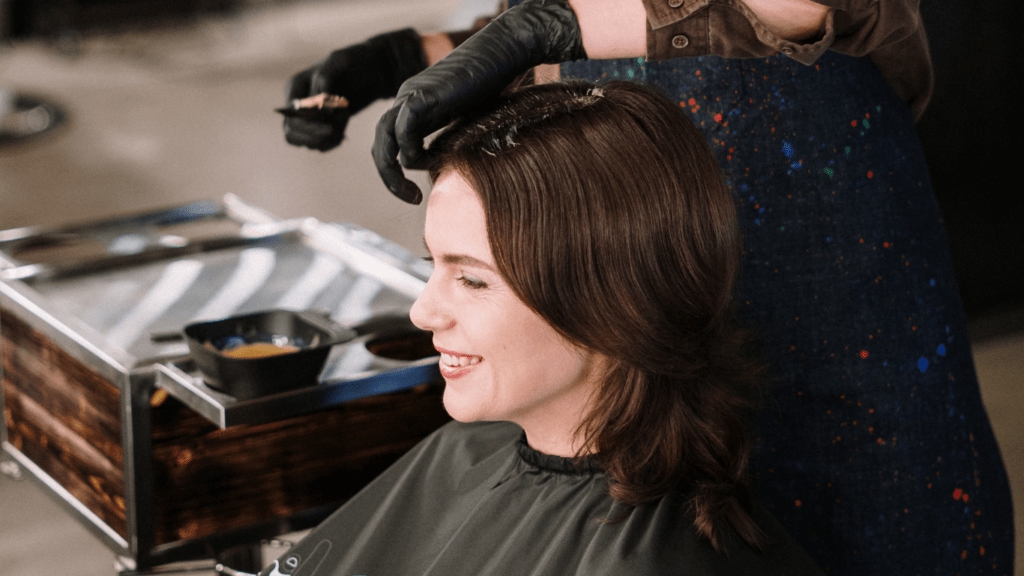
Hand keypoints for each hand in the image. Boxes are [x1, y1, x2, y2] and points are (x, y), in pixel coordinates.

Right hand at [283, 28, 427, 150]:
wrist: (374, 70)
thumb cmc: (355, 62)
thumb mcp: (339, 63)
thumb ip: (324, 81)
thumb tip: (317, 103)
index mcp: (295, 87)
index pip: (291, 116)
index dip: (309, 125)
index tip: (333, 121)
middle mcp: (297, 104)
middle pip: (292, 134)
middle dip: (318, 135)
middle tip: (341, 123)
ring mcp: (307, 117)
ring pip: (307, 142)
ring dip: (328, 137)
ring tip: (345, 118)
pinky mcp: (321, 126)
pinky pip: (320, 145)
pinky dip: (332, 141)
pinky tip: (344, 129)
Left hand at [372, 0, 585, 203]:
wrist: (502, 53)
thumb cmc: (494, 85)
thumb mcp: (467, 121)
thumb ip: (452, 141)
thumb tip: (449, 170)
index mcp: (414, 107)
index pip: (390, 144)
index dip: (397, 171)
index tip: (417, 192)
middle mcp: (406, 101)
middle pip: (380, 145)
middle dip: (390, 178)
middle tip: (411, 199)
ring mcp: (411, 97)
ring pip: (384, 141)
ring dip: (394, 173)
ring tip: (414, 194)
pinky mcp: (422, 97)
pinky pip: (403, 132)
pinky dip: (412, 153)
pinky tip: (431, 162)